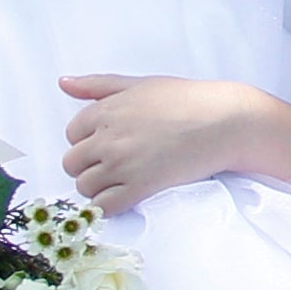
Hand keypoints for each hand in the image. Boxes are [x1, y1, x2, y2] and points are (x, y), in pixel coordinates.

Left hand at [58, 73, 290, 213]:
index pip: (72, 134)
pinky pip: (105, 206)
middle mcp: (108, 137)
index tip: (110, 142)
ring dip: (99, 186)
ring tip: (123, 179)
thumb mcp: (141, 84)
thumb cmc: (188, 99)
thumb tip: (63, 83)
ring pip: (85, 186)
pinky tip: (125, 197)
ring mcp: (122, 164)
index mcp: (106, 110)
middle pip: (72, 163)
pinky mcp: (140, 187)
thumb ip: (99, 85)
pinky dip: (109, 206)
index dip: (89, 140)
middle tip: (115, 163)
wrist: (226, 121)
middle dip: (89, 165)